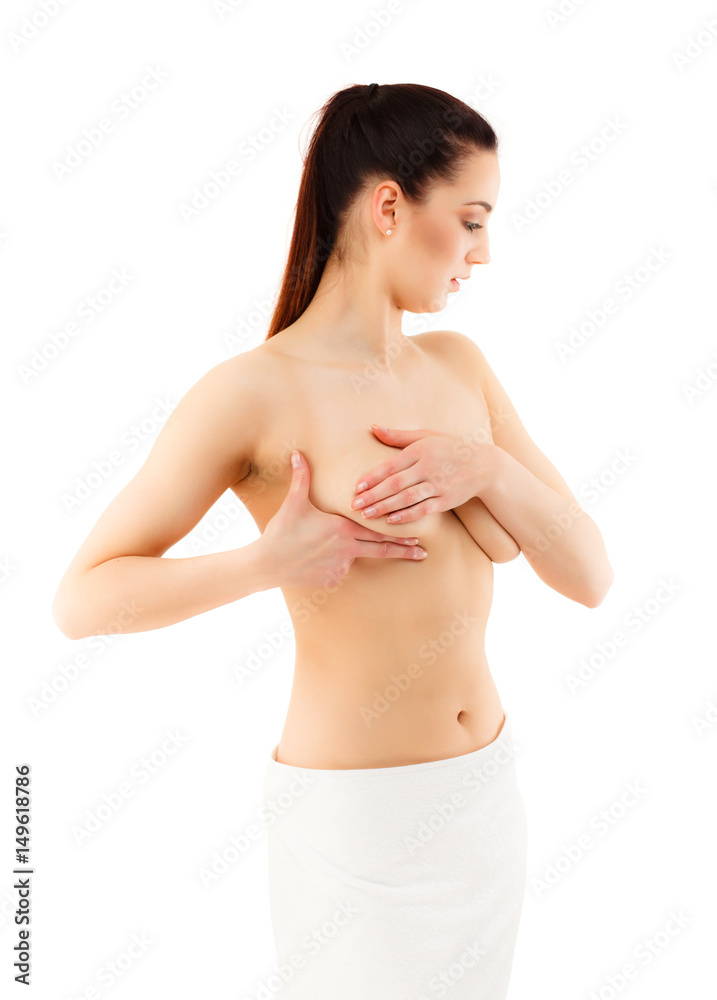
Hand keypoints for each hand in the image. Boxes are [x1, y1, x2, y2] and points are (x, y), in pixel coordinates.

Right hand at [261, 450, 427, 588]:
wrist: (267, 564)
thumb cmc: (281, 532)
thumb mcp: (294, 503)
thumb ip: (301, 478)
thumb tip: (298, 454)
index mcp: (343, 529)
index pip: (379, 533)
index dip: (400, 536)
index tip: (419, 539)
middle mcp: (347, 550)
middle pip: (381, 550)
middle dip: (402, 551)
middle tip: (422, 553)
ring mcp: (340, 567)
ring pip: (354, 559)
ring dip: (352, 554)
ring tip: (330, 550)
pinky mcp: (331, 580)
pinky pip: (339, 571)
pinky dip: (334, 565)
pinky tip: (316, 560)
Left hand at [350, 424, 497, 524]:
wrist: (484, 465)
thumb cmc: (450, 448)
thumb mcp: (426, 436)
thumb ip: (399, 436)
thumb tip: (373, 428)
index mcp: (421, 450)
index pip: (391, 465)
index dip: (372, 477)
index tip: (356, 487)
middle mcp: (429, 467)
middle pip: (395, 483)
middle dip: (373, 495)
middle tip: (353, 505)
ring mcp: (438, 484)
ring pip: (407, 498)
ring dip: (385, 507)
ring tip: (366, 515)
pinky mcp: (446, 500)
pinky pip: (423, 509)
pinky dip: (407, 515)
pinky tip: (391, 521)